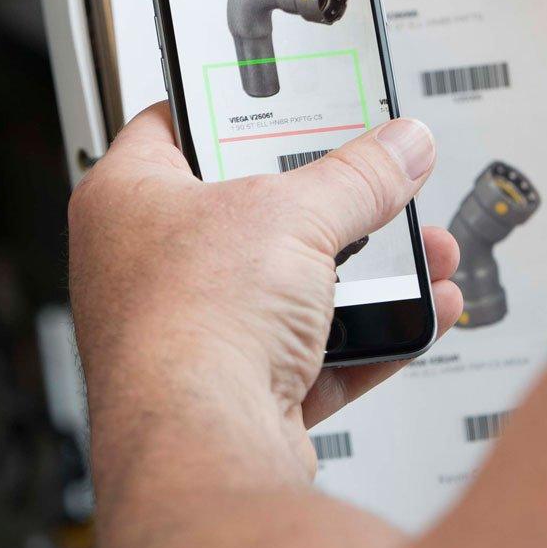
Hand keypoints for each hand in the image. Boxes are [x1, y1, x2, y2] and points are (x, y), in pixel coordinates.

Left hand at [68, 103, 462, 445]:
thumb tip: (397, 148)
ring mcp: (186, 335)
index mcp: (125, 200)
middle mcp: (143, 268)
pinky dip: (364, 339)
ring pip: (286, 290)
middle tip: (374, 184)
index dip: (232, 107)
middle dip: (328, 207)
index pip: (172, 124)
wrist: (199, 446)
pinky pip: (309, 355)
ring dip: (363, 277)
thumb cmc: (189, 322)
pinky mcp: (231, 395)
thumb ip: (357, 176)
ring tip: (421, 252)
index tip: (289, 102)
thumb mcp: (294, 216)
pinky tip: (417, 315)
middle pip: (247, 215)